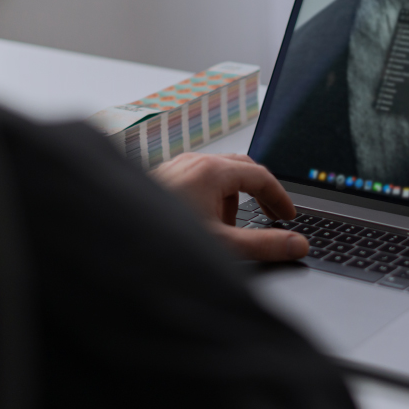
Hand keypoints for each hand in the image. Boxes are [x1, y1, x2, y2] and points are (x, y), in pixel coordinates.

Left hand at [150, 153, 306, 261]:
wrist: (111, 240)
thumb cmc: (159, 241)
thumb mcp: (222, 245)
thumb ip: (265, 245)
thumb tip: (297, 245)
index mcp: (212, 171)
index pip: (261, 176)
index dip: (280, 197)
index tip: (289, 217)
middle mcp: (194, 163)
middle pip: (242, 168)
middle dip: (259, 193)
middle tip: (271, 216)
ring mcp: (176, 168)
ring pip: (219, 175)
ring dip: (233, 199)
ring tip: (228, 230)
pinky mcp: (163, 179)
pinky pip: (198, 181)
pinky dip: (211, 199)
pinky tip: (202, 225)